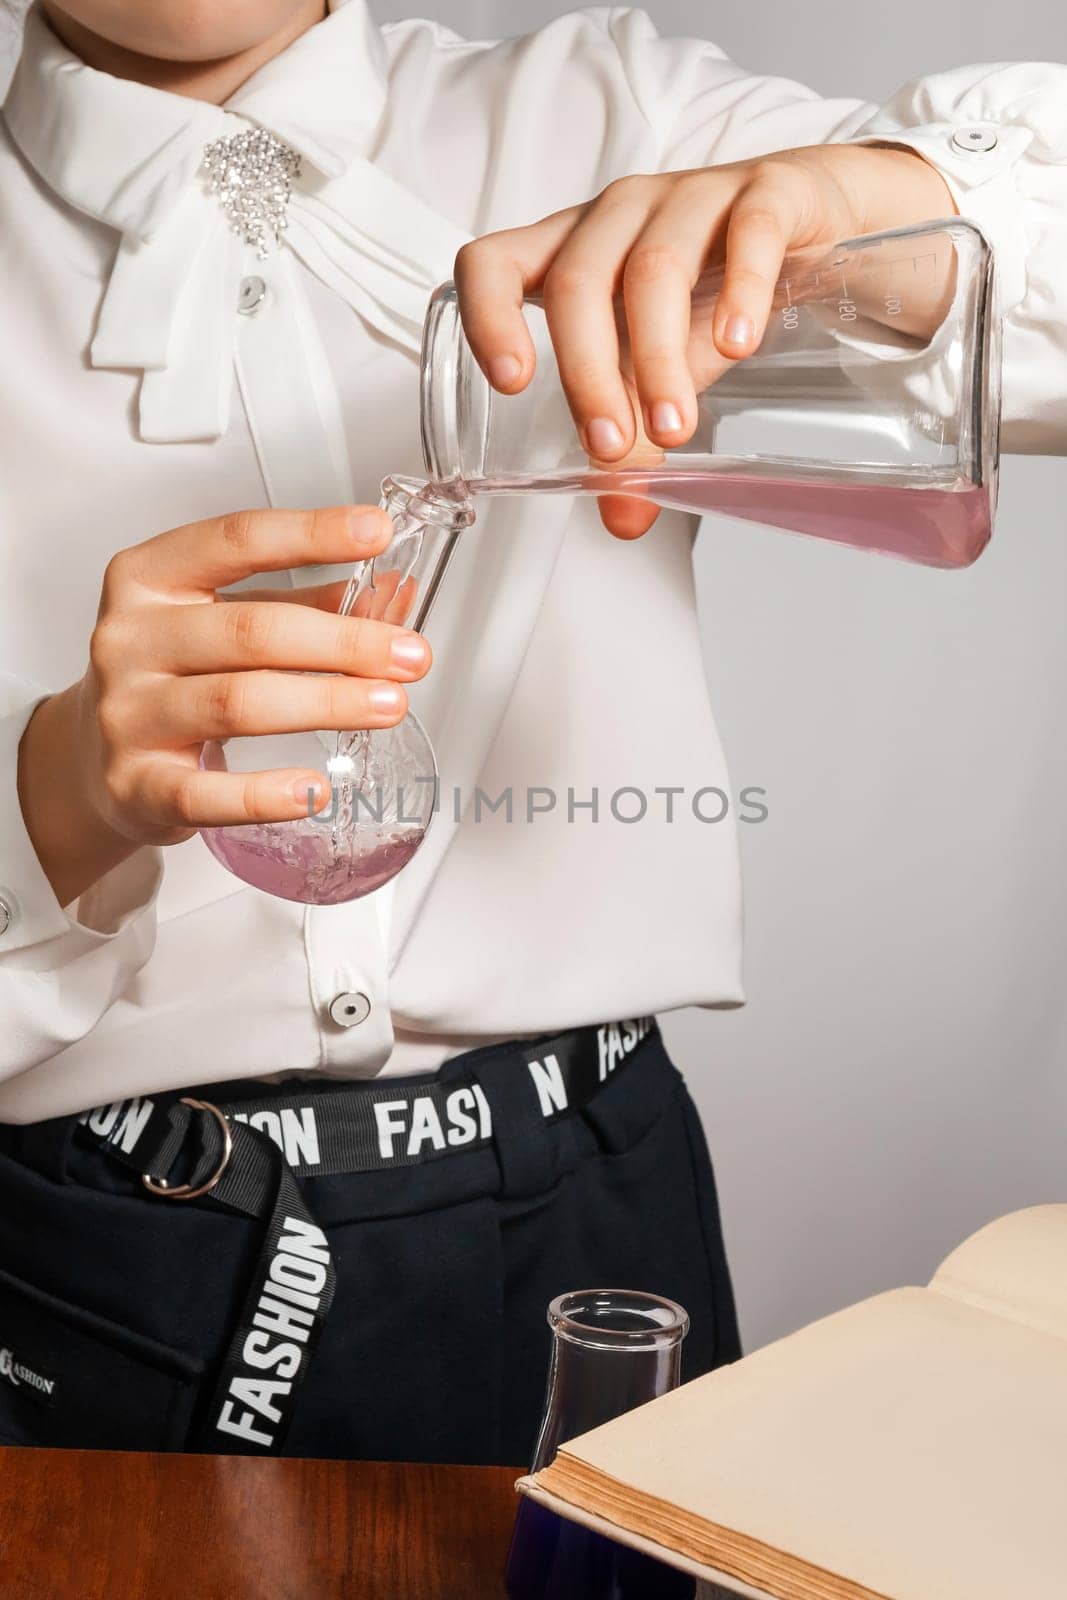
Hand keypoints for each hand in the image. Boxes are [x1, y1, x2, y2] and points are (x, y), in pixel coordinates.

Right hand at [17, 506, 431, 904]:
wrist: (93, 759)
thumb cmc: (169, 678)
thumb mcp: (225, 623)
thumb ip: (305, 604)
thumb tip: (394, 595)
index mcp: (150, 579)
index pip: (236, 540)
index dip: (311, 534)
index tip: (376, 532)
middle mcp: (130, 639)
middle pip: (249, 630)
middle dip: (342, 642)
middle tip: (409, 655)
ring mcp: (128, 715)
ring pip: (236, 703)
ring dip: (325, 703)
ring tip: (388, 705)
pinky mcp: (139, 786)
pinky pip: (207, 793)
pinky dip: (266, 794)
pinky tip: (315, 789)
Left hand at [454, 143, 954, 536]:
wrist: (822, 219)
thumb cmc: (716, 289)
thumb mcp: (665, 364)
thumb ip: (636, 433)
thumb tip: (624, 517)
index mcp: (573, 249)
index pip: (495, 261)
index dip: (488, 316)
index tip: (513, 385)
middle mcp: (621, 213)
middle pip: (579, 280)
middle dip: (589, 373)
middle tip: (613, 448)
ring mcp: (692, 195)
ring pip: (654, 266)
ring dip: (658, 356)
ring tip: (675, 427)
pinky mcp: (767, 191)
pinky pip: (747, 232)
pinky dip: (740, 292)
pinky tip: (738, 346)